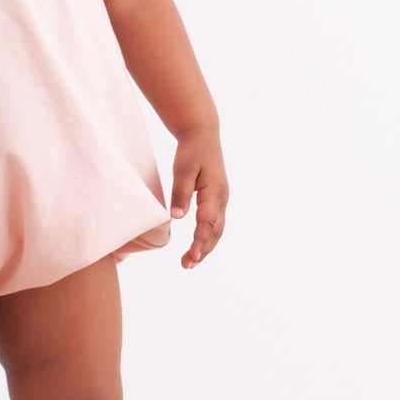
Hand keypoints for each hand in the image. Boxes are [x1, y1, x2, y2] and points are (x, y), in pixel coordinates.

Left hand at [168, 125, 227, 268]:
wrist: (202, 135)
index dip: (201, 240)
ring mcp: (221, 200)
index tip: (192, 255)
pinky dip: (206, 238)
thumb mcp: (182, 169)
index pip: (208, 221)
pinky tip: (196, 249)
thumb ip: (181, 192)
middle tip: (187, 265)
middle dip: (203, 250)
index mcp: (215, 191)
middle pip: (216, 231)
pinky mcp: (215, 201)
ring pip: (216, 230)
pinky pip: (213, 224)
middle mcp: (222, 199)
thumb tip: (177, 217)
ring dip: (205, 248)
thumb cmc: (191, 151)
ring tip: (188, 264)